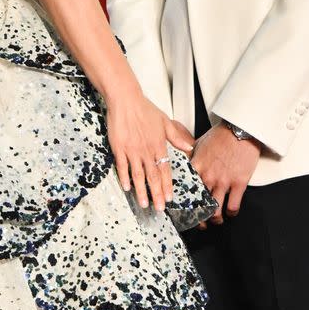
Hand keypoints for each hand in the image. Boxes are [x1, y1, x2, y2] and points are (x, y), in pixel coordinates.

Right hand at [106, 89, 195, 212]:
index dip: (167, 185)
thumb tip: (189, 148)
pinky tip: (127, 188)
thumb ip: (176, 137)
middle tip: (159, 209)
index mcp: (159, 145)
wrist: (126, 100)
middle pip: (153, 177)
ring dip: (142, 191)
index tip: (169, 198)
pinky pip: (122, 167)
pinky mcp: (119, 148)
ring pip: (138, 175)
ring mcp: (132, 150)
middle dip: (157, 194)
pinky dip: (125, 178)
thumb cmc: (144, 109)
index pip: (165, 170)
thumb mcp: (165, 122)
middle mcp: (147, 150)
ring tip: (144, 204)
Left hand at [190, 125, 259, 224]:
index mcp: (196, 167)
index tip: (182, 211)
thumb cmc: (221, 135)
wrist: (241, 130)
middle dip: (199, 218)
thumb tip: (181, 159)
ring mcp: (223, 181)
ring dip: (215, 219)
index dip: (182, 204)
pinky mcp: (239, 183)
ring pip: (215, 210)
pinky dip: (232, 213)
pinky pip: (233, 206)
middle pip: (199, 205)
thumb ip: (189, 155)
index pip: (184, 190)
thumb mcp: (198, 143)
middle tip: (200, 222)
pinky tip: (231, 212)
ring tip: (217, 220)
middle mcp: (208, 176)